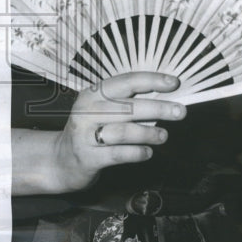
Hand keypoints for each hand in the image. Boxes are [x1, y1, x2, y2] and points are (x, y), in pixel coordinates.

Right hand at [51, 72, 183, 191]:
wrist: (61, 161)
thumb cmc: (92, 130)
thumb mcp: (103, 109)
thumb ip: (129, 101)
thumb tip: (168, 96)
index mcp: (94, 93)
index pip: (127, 81)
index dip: (152, 80)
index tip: (175, 83)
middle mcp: (87, 111)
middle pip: (128, 107)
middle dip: (158, 108)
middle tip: (180, 112)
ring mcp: (85, 135)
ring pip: (124, 131)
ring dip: (149, 133)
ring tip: (164, 136)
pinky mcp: (88, 158)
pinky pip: (118, 154)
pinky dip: (137, 153)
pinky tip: (148, 152)